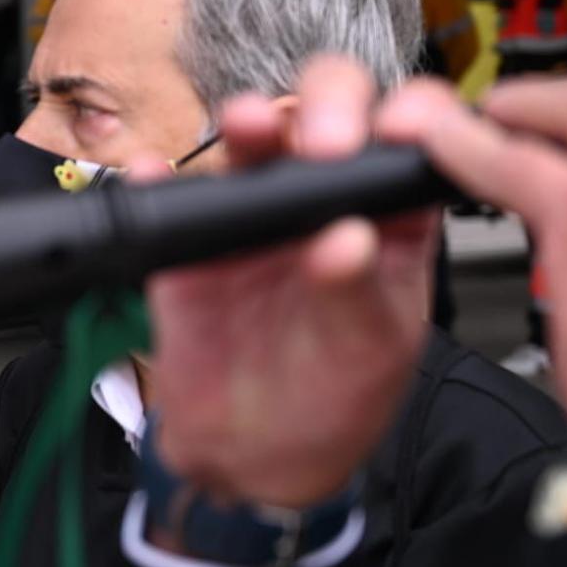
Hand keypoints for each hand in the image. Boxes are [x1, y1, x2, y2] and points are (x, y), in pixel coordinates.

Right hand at [139, 58, 438, 508]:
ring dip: (249, 119)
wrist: (254, 460)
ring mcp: (252, 214)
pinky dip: (156, 177)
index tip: (402, 129)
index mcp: (387, 214)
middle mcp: (321, 198)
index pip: (409, 138)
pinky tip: (154, 174)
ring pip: (250, 139)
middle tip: (324, 143)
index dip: (412, 115)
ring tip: (248, 126)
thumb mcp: (368, 349)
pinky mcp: (191, 240)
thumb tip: (349, 239)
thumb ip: (360, 292)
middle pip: (325, 112)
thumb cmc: (331, 399)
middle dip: (327, 106)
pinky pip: (168, 192)